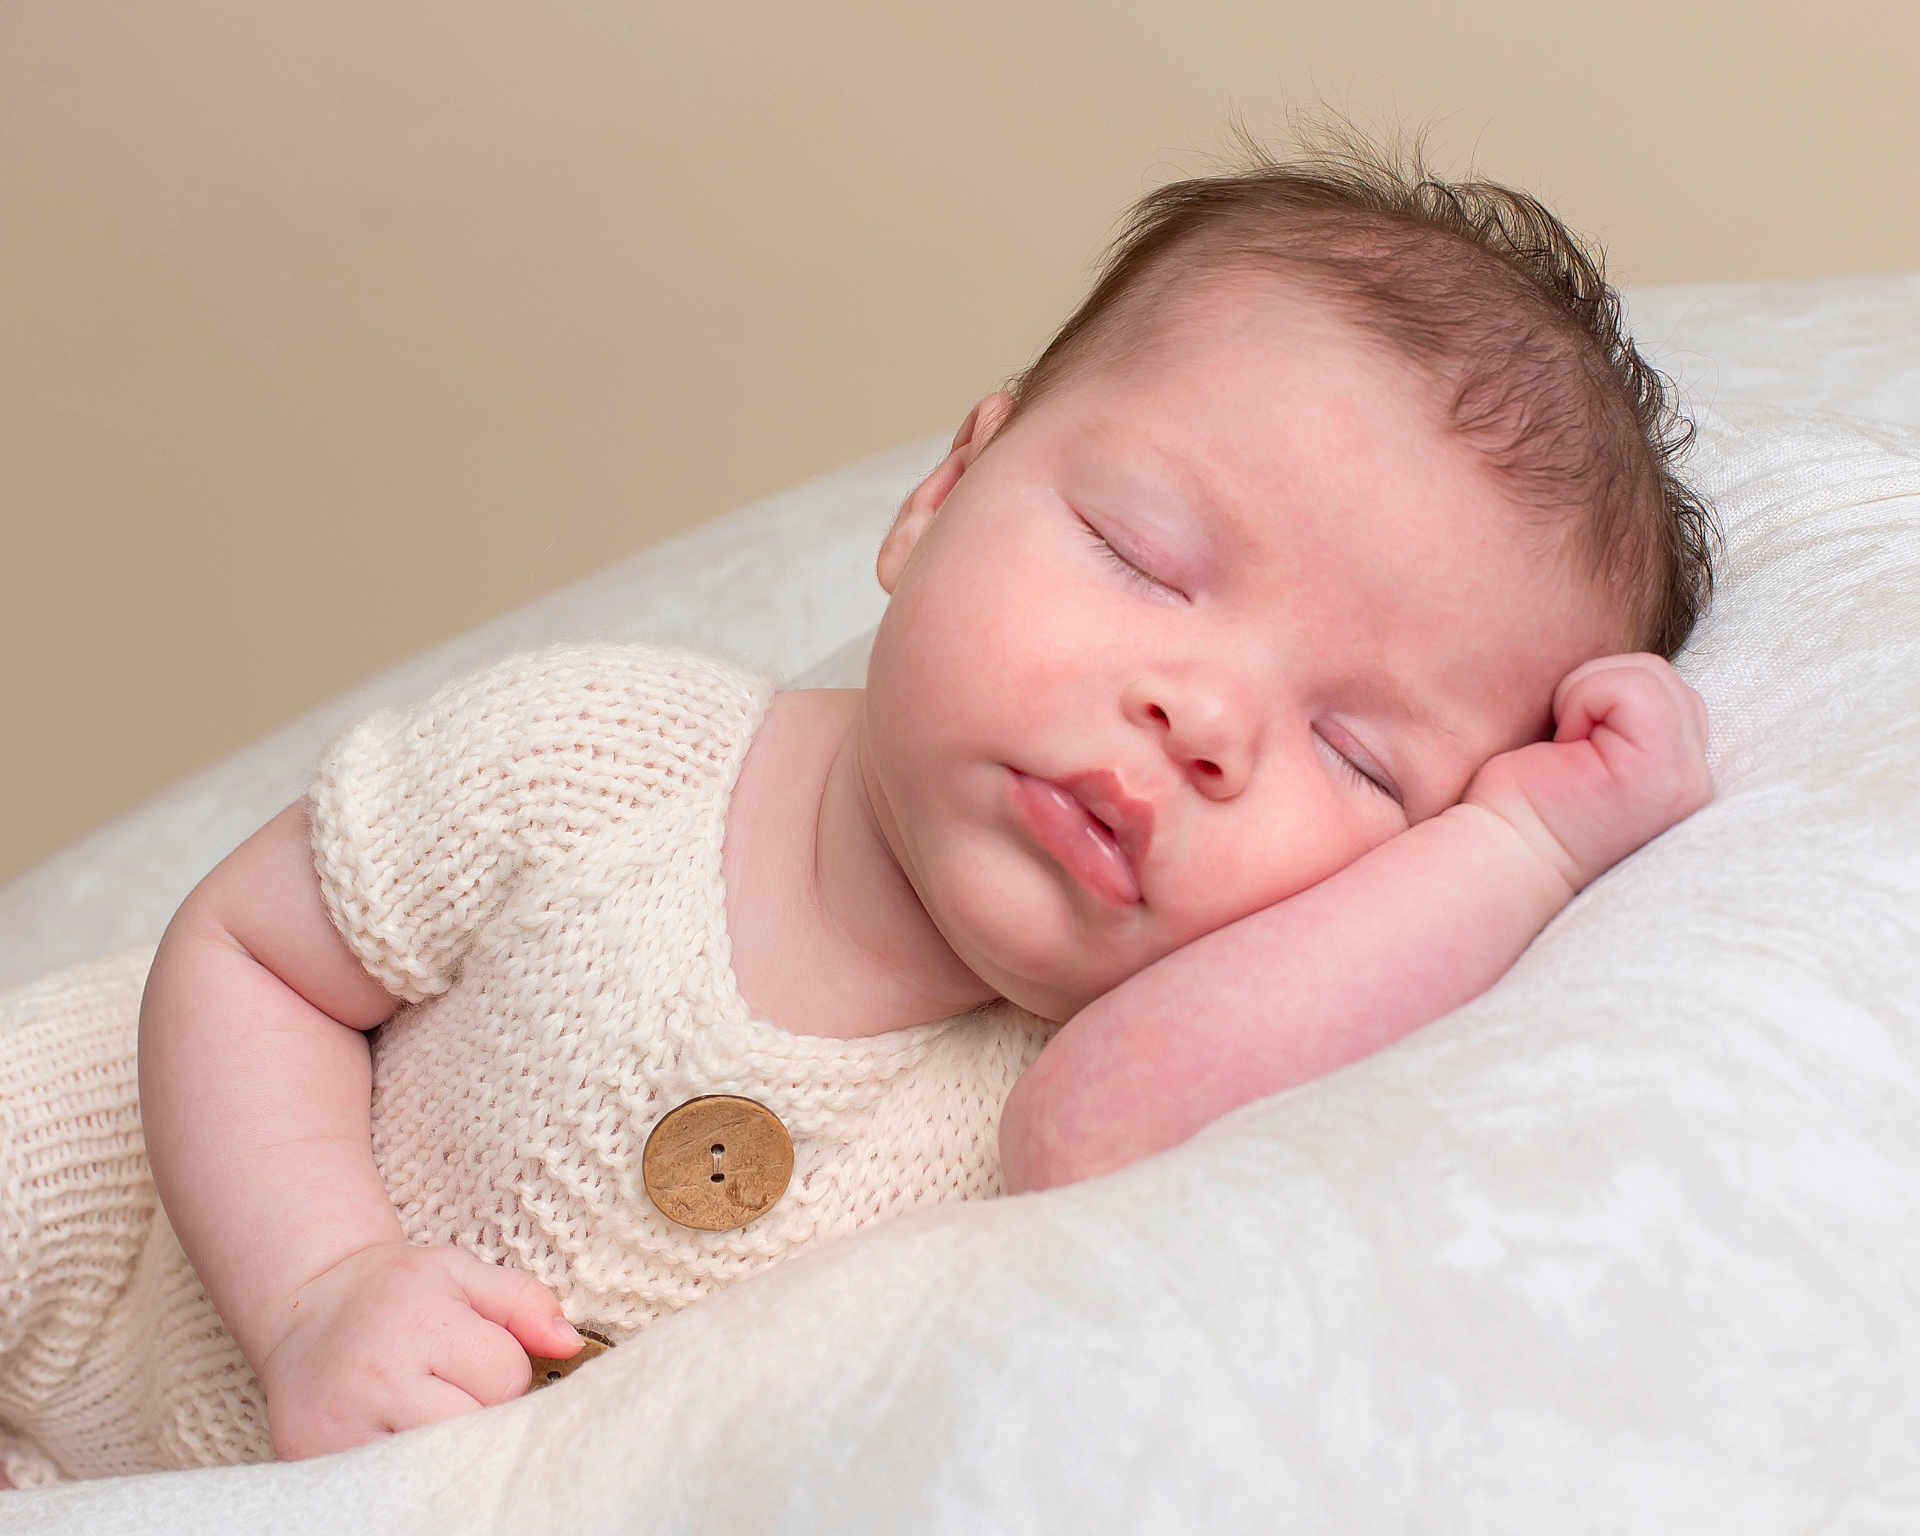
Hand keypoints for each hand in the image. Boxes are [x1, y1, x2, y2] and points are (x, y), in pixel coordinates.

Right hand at [257, 1240, 582, 1460]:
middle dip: (481, 1412)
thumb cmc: (394, 1293)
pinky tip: (404, 1442)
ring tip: (429, 1413)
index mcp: (417, 1322)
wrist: (304, 1310)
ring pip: (439, 1464)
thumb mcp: (459, 1274)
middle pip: (476, 1426)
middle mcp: (376, 1377)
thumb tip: (569, 1344)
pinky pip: (391, 1485)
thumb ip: (522, 1301)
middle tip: (454, 1390)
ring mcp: (341, 1428)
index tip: (475, 1359)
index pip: (505, 1377)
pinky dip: (409, 1471)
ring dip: (449, 1445)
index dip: (505, 1371)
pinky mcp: (314, 1462)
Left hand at [1463, 653, 1711, 894]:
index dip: (1603, 698)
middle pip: (1659, 676)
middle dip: (1597, 691)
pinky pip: (1631, 685)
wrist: (1500, 853)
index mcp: (1680, 773)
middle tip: (1562, 744)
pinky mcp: (1662, 770)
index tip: (1569, 745)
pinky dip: (1584, 698)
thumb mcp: (1586, 745)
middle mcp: (1697, 779)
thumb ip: (1626, 714)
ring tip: (1564, 746)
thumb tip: (1623, 667)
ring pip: (1648, 674)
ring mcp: (1686, 778)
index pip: (1663, 688)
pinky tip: (1562, 745)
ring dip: (1587, 695)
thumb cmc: (1523, 802)